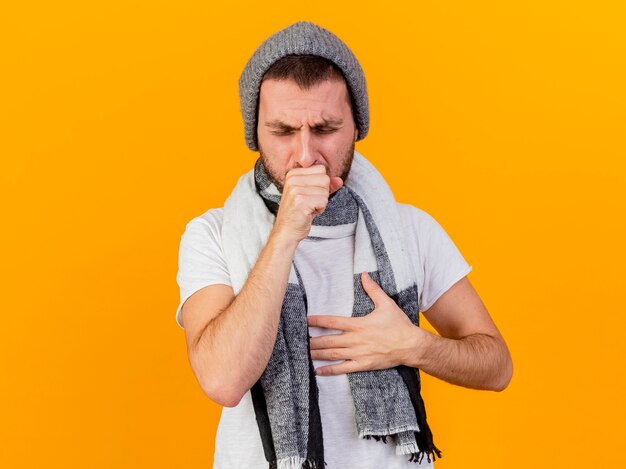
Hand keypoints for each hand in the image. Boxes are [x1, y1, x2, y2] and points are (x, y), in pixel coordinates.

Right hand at [273, 165, 343, 242]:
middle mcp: (292, 179)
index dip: (321, 184)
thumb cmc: (299, 213)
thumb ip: (325, 185)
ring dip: (321, 203)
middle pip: (324, 178)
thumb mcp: (312, 195)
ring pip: (325, 191)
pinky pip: (323, 201)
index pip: (321, 169)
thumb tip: (339, 180)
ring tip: (308, 208)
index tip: (310, 194)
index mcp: (293, 173)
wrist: (287, 231)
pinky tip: (308, 213)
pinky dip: (320, 209)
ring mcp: (295, 190)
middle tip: (310, 203)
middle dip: (323, 193)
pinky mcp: (300, 201)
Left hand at [307, 272, 431, 375]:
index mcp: (358, 324)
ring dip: (317, 354)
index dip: (318, 321)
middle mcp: (356, 340)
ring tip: (305, 353)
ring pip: (333, 354)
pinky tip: (317, 371)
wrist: (411, 345)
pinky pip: (343, 368)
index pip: (333, 321)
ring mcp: (358, 353)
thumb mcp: (386, 304)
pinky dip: (329, 370)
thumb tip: (364, 275)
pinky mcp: (363, 365)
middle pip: (329, 340)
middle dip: (313, 340)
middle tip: (300, 340)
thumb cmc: (398, 324)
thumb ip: (373, 290)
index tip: (306, 320)